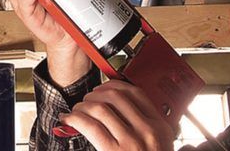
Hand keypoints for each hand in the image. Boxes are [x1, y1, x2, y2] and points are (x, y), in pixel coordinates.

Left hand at [59, 80, 175, 150]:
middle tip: (85, 101)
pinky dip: (75, 119)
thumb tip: (113, 103)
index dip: (113, 85)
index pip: (134, 92)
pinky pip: (90, 125)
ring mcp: (132, 142)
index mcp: (160, 127)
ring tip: (76, 112)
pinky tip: (69, 121)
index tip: (102, 89)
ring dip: (82, 106)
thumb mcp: (157, 146)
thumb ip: (144, 125)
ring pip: (99, 107)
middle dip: (94, 94)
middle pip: (114, 96)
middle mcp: (148, 131)